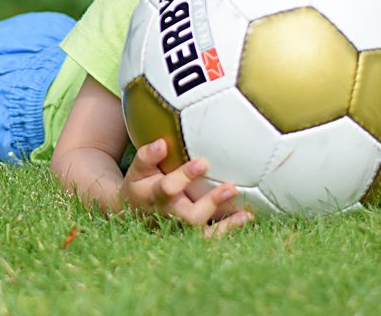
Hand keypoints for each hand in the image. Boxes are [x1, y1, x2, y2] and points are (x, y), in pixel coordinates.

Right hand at [121, 138, 252, 234]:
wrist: (134, 212)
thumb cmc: (141, 183)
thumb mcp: (138, 169)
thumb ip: (148, 156)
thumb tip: (162, 143)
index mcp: (153, 196)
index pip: (168, 188)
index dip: (185, 177)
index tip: (203, 162)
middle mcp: (168, 215)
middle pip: (189, 216)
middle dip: (211, 203)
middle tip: (231, 188)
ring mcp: (180, 228)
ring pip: (202, 233)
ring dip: (226, 225)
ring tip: (245, 213)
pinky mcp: (190, 234)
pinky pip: (210, 238)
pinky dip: (228, 230)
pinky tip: (246, 218)